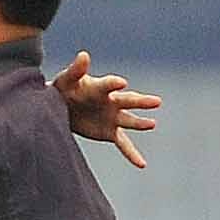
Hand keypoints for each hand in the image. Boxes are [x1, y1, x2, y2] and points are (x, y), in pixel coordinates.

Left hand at [53, 49, 162, 169]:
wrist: (62, 107)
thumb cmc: (65, 88)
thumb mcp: (67, 79)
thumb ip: (76, 69)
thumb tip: (84, 55)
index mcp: (100, 87)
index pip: (108, 84)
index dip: (114, 83)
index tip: (121, 83)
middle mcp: (112, 101)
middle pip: (128, 101)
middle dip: (141, 102)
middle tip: (156, 101)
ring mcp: (113, 117)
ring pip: (129, 121)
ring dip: (140, 123)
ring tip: (152, 123)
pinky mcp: (110, 133)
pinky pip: (123, 144)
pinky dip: (132, 154)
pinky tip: (142, 164)